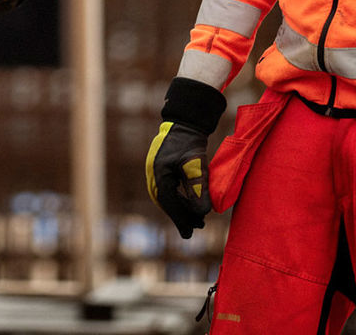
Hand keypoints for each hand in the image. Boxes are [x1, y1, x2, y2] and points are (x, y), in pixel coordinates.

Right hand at [145, 121, 210, 238]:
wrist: (184, 123)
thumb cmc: (190, 143)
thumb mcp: (196, 165)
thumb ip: (198, 188)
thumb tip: (202, 212)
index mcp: (159, 173)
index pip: (169, 202)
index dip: (180, 218)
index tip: (190, 233)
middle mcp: (153, 174)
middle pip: (166, 202)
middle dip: (180, 216)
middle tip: (197, 228)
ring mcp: (155, 171)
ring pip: (166, 198)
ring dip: (180, 209)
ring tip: (196, 219)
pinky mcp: (160, 169)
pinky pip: (167, 190)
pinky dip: (177, 200)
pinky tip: (188, 204)